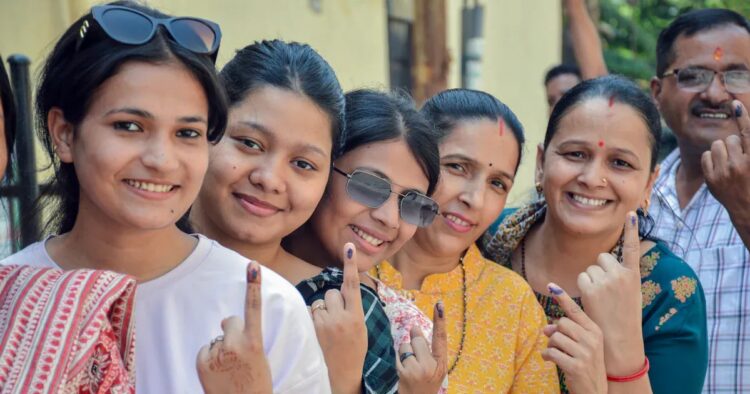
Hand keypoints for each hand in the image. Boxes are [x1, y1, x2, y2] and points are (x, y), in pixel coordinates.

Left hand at [196, 261, 272, 393]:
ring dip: (221, 350)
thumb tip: (225, 321)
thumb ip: (246, 337)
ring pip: (217, 339)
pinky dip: (210, 360)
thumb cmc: (254, 384)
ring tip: (229, 371)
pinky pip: (205, 350)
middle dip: (232, 331)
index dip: (253, 285)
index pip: (253, 308)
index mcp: (254, 342)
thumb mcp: (258, 358)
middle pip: (230, 321)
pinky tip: (218, 374)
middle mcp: (235, 344)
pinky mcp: (203, 361)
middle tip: (239, 355)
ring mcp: (218, 353)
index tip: (253, 265)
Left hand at [311, 243, 367, 393]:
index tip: (348, 247)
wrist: (342, 375)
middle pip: (331, 293)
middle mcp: (340, 318)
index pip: (352, 286)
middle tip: (336, 319)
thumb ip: (352, 310)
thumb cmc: (353, 351)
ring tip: (327, 329)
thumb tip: (342, 292)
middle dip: (332, 301)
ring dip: (322, 310)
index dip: (350, 265)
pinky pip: (309, 313)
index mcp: (356, 317)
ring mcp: (324, 325)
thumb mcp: (360, 329)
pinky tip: (317, 332)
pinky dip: (312, 318)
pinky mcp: (311, 330)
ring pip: (319, 303)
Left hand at [396, 302, 447, 393]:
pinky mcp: (405, 373)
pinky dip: (398, 360)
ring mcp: (418, 370)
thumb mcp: (432, 368)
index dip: (440, 321)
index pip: (440, 338)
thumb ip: (427, 349)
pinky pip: (398, 355)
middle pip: (418, 340)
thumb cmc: (424, 384)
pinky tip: (403, 371)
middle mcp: (431, 366)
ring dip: (404, 353)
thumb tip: (414, 328)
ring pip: (405, 346)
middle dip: (414, 344)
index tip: (439, 305)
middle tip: (415, 360)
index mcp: (441, 364)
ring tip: (409, 368)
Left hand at [541, 283, 606, 393]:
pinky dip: (547, 355)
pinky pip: (551, 352)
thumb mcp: (581, 346)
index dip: (563, 298)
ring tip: (556, 354)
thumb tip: (546, 328)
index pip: (576, 311)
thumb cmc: (586, 364)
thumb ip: (566, 333)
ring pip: (555, 337)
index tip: (551, 285)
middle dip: (554, 333)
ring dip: (550, 346)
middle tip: (556, 344)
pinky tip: (550, 360)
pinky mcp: (576, 366)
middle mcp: (592, 340)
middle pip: (562, 323)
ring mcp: (585, 353)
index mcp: (595, 331)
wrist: (595, 390)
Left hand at [578, 212, 644, 375]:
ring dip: (591, 279)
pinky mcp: (590, 289)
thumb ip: (621, 276)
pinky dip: (583, 286)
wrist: (619, 338)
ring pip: (590, 268)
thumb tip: (604, 262)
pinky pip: (582, 278)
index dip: (632, 230)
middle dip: (601, 269)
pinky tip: (592, 300)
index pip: (632, 248)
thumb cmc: (624, 316)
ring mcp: (605, 282)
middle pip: (603, 258)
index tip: (631, 213)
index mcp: (633, 276)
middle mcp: (620, 275)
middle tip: (607, 290)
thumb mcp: (631, 293)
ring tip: (601, 298)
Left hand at [702, 100, 749, 222]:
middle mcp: (740, 165)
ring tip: (731, 162)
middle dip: (736, 145)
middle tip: (741, 158)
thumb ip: (748, 146)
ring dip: (724, 150)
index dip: (743, 117)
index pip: (748, 134)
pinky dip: (713, 159)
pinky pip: (707, 155)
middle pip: (731, 139)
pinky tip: (721, 168)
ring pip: (717, 145)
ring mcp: (724, 173)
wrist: (747, 209)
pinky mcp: (711, 179)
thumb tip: (744, 124)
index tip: (735, 103)